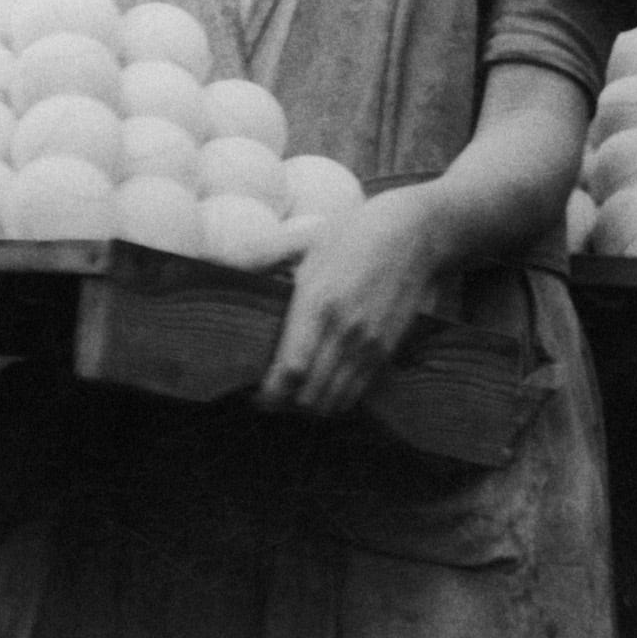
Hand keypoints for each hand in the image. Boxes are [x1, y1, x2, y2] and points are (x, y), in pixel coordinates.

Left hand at [256, 186, 450, 420]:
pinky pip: (358, 392)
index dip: (269, 394)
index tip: (255, 396)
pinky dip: (338, 399)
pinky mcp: (387, 349)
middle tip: (270, 398)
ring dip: (312, 406)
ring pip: (335, 401)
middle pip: (309, 395)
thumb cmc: (356, 231)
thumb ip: (263, 257)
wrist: (417, 233)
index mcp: (317, 302)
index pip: (290, 369)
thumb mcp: (306, 239)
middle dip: (285, 405)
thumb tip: (219, 262)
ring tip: (295, 395)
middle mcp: (344, 330)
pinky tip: (324, 387)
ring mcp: (369, 343)